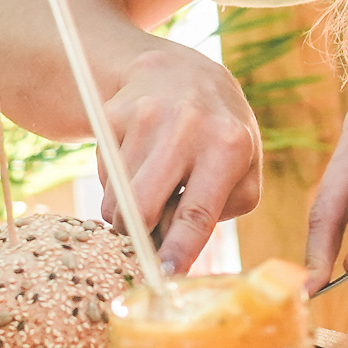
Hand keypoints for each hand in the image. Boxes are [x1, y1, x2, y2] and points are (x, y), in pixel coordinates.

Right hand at [100, 42, 262, 273]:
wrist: (180, 71)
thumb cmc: (220, 134)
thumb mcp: (244, 167)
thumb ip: (221, 210)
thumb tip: (172, 246)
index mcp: (228, 146)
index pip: (197, 212)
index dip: (178, 249)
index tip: (164, 276)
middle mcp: (186, 128)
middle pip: (141, 208)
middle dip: (137, 237)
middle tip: (144, 245)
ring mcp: (144, 117)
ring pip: (116, 197)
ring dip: (126, 212)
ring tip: (151, 192)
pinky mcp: (111, 113)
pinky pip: (103, 175)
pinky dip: (116, 185)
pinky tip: (137, 164)